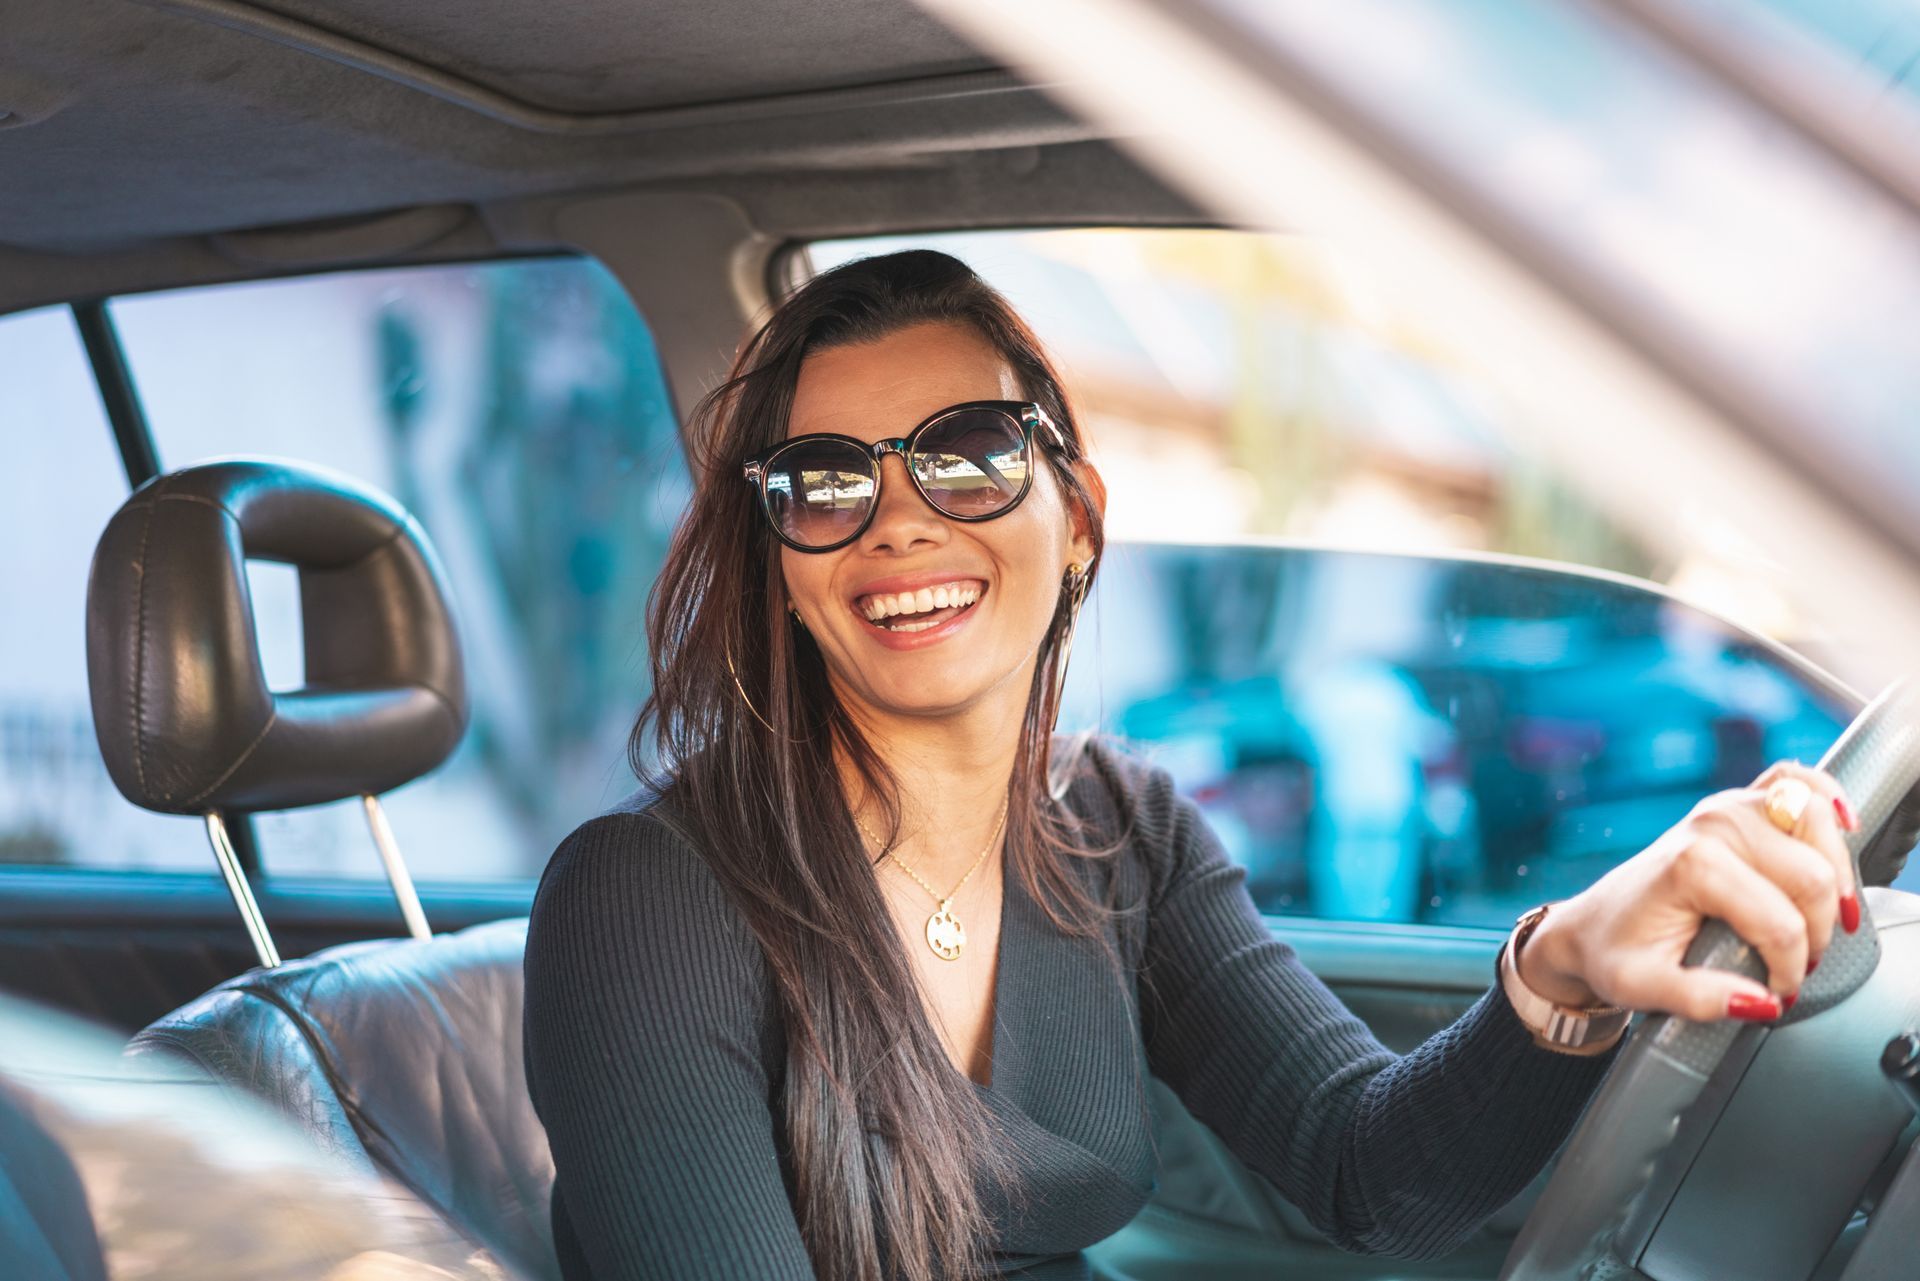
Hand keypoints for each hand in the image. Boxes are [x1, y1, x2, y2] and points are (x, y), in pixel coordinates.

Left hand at [1516, 761, 1860, 1021]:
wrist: (1594, 925)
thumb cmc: (1616, 954)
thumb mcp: (1641, 988)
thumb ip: (1699, 1000)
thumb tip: (1763, 1002)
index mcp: (1692, 866)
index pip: (1781, 924)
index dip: (1790, 968)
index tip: (1777, 991)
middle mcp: (1714, 826)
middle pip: (1813, 876)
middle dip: (1819, 931)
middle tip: (1799, 962)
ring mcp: (1727, 807)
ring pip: (1817, 824)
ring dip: (1836, 874)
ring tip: (1823, 917)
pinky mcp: (1737, 803)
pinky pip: (1795, 781)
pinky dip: (1825, 797)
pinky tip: (1841, 828)